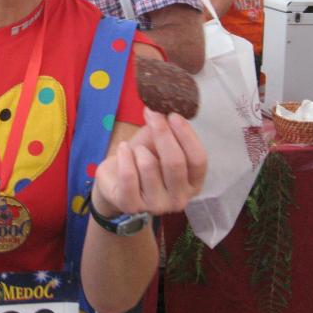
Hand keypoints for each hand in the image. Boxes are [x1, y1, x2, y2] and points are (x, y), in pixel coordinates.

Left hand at [92, 108, 206, 217]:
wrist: (115, 180)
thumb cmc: (143, 159)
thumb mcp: (157, 143)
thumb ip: (165, 128)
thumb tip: (161, 106)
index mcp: (193, 183)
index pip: (198, 160)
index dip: (187, 135)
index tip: (173, 115)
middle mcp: (179, 199)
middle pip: (175, 162)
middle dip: (163, 133)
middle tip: (153, 114)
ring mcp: (156, 206)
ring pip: (149, 165)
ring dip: (139, 149)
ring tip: (135, 149)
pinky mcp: (131, 206)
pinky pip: (128, 174)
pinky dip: (124, 155)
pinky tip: (123, 151)